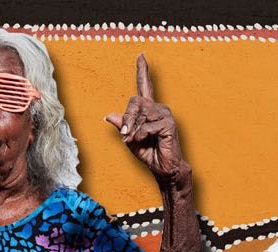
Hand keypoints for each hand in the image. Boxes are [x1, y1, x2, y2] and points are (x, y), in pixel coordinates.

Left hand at [105, 54, 188, 186]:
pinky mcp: (168, 124)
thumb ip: (123, 126)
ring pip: (140, 113)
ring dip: (133, 129)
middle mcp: (158, 108)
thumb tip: (109, 116)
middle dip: (127, 118)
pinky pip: (147, 125)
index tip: (141, 56)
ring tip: (135, 140)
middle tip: (125, 135)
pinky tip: (141, 140)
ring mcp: (165, 115)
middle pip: (135, 101)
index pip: (145, 86)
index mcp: (149, 110)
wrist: (164, 168)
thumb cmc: (149, 153)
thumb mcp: (130, 139)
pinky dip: (140, 134)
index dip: (142, 71)